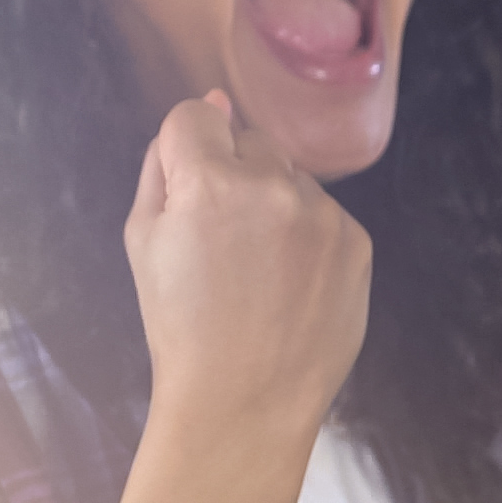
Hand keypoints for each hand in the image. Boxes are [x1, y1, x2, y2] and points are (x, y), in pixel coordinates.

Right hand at [123, 92, 372, 449]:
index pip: (197, 116)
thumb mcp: (144, 241)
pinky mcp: (357, 241)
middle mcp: (274, 187)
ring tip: (257, 273)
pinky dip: (308, 236)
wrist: (246, 400)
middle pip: (250, 141)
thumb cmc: (181, 325)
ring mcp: (323, 214)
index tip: (187, 191)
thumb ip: (167, 161)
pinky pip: (326, 214)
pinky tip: (289, 284)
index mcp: (210, 182)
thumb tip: (211, 102)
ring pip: (291, 178)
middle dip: (233, 175)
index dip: (186, 151)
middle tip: (221, 243)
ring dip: (274, 205)